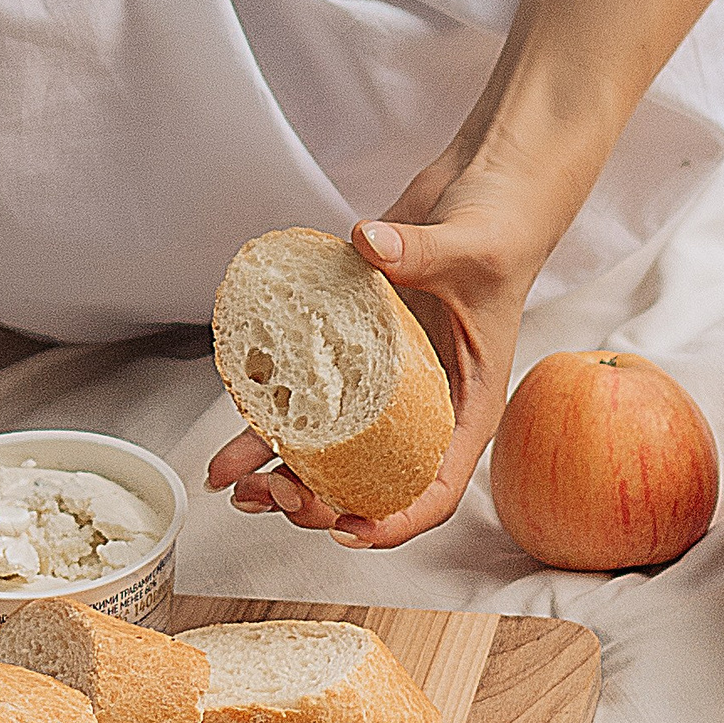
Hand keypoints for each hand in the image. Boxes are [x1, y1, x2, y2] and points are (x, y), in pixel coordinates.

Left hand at [206, 169, 552, 546]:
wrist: (480, 195)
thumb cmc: (496, 234)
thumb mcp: (471, 249)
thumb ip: (423, 252)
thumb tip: (372, 245)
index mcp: (465, 412)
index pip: (434, 491)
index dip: (392, 522)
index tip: (344, 527)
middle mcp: (419, 412)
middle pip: (369, 484)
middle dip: (316, 501)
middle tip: (272, 495)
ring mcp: (379, 389)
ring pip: (326, 452)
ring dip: (277, 475)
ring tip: (231, 485)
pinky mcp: (348, 356)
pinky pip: (302, 397)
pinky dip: (263, 417)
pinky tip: (227, 434)